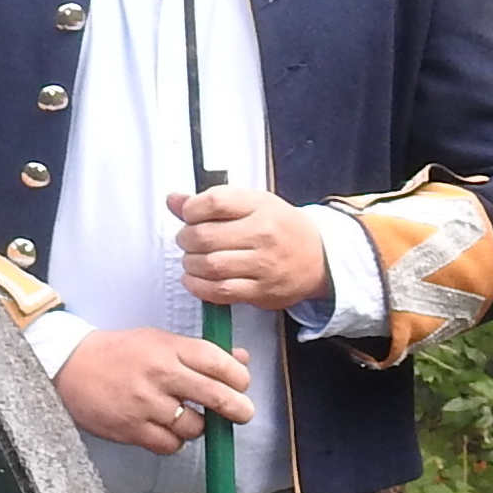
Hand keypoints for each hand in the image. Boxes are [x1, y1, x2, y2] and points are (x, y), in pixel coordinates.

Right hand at [57, 325, 254, 454]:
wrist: (69, 366)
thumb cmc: (118, 353)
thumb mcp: (159, 341)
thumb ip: (200, 352)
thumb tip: (241, 360)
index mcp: (169, 348)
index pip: (219, 362)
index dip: (239, 377)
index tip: (241, 384)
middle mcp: (160, 375)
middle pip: (216, 396)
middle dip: (238, 408)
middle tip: (242, 413)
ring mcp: (146, 404)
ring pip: (194, 427)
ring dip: (197, 427)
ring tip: (187, 418)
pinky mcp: (132, 428)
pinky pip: (170, 445)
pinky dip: (174, 441)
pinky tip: (166, 429)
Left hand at [170, 185, 328, 311]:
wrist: (319, 259)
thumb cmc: (281, 228)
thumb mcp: (254, 204)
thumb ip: (213, 202)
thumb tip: (173, 200)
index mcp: (260, 206)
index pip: (213, 201)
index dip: (190, 209)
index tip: (188, 215)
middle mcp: (263, 234)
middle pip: (205, 236)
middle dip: (185, 238)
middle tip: (185, 240)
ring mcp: (263, 265)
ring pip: (209, 265)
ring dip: (189, 264)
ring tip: (191, 260)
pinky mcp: (261, 292)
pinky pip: (220, 291)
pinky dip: (198, 287)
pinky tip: (194, 279)